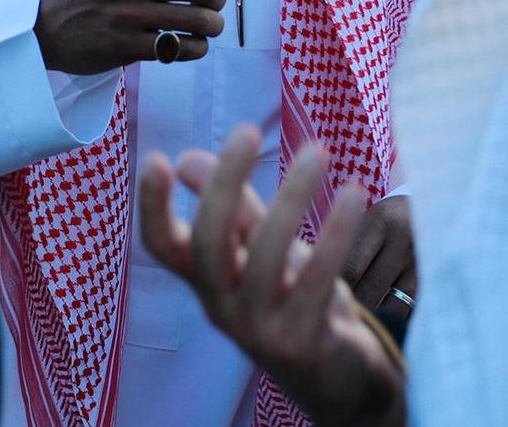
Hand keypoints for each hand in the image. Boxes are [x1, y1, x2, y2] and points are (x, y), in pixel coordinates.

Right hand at [34, 0, 259, 74]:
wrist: (38, 26)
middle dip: (218, 0)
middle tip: (211, 5)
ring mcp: (125, 16)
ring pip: (197, 23)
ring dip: (210, 29)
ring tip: (203, 28)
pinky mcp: (123, 48)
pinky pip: (179, 51)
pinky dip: (193, 50)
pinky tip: (186, 46)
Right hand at [139, 126, 406, 426]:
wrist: (337, 374)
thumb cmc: (292, 298)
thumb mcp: (261, 248)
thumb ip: (233, 206)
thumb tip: (188, 157)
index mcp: (206, 279)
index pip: (163, 246)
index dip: (152, 207)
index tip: (157, 159)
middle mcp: (221, 306)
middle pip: (207, 243)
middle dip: (223, 184)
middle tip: (247, 132)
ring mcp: (258, 328)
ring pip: (265, 257)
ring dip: (293, 197)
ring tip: (319, 151)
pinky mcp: (301, 341)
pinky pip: (316, 280)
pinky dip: (336, 232)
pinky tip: (354, 194)